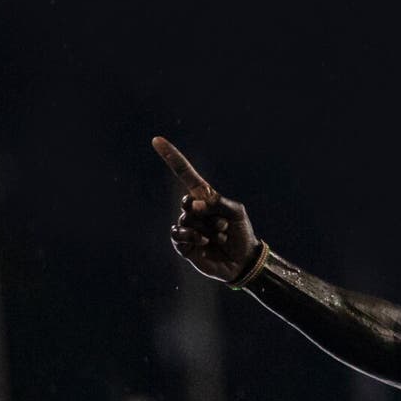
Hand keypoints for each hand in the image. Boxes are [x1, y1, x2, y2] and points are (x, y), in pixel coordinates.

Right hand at [154, 136, 260, 282]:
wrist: (244, 260)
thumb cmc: (241, 233)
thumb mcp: (236, 212)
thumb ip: (218, 202)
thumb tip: (193, 204)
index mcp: (204, 198)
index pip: (185, 175)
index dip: (172, 158)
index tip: (157, 140)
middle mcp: (192, 211)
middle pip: (187, 203)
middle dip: (208, 214)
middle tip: (223, 224)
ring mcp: (186, 227)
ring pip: (186, 221)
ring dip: (208, 229)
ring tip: (220, 236)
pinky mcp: (183, 245)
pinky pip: (179, 236)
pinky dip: (194, 238)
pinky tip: (206, 243)